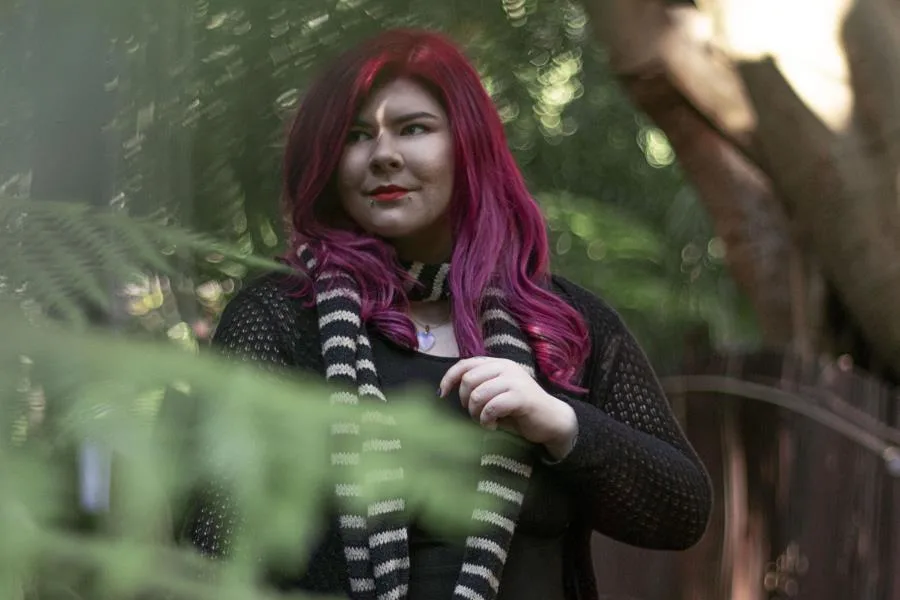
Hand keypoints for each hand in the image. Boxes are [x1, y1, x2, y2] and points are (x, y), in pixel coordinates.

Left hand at [438, 357, 577, 459]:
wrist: (552, 420)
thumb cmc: (519, 410)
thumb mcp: (495, 394)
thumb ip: (478, 387)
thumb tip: (448, 389)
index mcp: (497, 364)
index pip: (465, 364)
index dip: (449, 378)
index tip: (442, 394)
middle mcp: (505, 367)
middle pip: (468, 380)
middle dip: (465, 401)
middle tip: (475, 414)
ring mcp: (514, 380)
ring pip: (478, 394)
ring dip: (475, 413)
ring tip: (485, 421)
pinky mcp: (521, 396)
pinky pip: (492, 407)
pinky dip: (487, 420)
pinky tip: (493, 426)